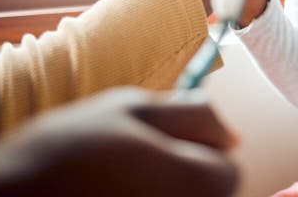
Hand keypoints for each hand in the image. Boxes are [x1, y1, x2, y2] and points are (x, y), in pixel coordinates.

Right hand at [0, 87, 237, 196]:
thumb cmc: (67, 149)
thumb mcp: (133, 108)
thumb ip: (192, 115)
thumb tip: (231, 133)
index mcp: (195, 183)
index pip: (230, 170)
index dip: (204, 147)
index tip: (168, 140)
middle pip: (209, 192)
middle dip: (185, 171)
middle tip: (137, 157)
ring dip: (161, 186)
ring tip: (118, 177)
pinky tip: (110, 193)